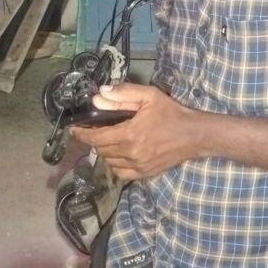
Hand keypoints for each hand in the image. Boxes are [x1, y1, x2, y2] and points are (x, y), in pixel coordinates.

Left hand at [70, 84, 202, 179]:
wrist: (194, 135)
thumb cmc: (172, 113)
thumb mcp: (149, 96)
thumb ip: (123, 94)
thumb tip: (99, 95)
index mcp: (129, 134)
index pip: (96, 137)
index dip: (81, 134)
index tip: (73, 129)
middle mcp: (130, 153)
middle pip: (100, 150)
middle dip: (94, 140)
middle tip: (94, 129)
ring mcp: (138, 166)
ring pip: (109, 162)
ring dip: (104, 151)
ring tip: (107, 140)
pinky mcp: (145, 174)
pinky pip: (120, 173)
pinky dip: (115, 164)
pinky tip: (119, 154)